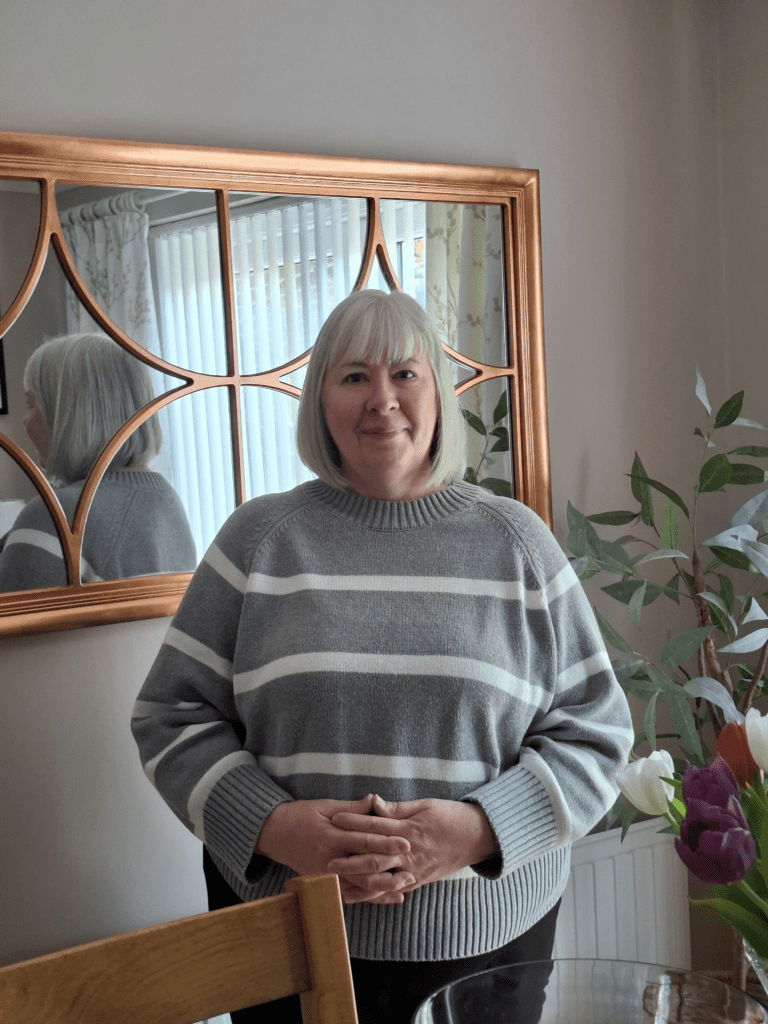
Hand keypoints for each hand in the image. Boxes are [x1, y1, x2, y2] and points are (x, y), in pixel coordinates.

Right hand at [255, 795, 414, 903]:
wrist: (275, 834)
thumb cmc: (301, 816)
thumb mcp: (325, 806)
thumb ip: (352, 808)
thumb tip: (375, 800)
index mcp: (332, 835)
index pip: (364, 840)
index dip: (387, 842)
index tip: (407, 842)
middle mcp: (331, 859)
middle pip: (366, 866)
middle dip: (391, 866)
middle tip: (413, 865)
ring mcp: (327, 875)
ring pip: (360, 886)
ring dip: (384, 887)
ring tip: (406, 884)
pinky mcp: (325, 884)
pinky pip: (351, 894)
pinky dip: (370, 897)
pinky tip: (388, 896)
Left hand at [327, 796, 497, 902]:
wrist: (476, 837)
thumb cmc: (450, 816)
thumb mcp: (424, 805)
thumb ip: (397, 809)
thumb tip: (373, 802)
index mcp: (409, 829)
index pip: (376, 826)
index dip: (354, 822)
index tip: (334, 819)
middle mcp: (410, 853)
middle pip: (375, 857)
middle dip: (350, 859)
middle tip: (328, 860)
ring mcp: (414, 869)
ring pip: (382, 879)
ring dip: (359, 881)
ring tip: (338, 883)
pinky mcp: (418, 880)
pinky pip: (393, 889)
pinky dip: (376, 894)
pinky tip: (359, 896)